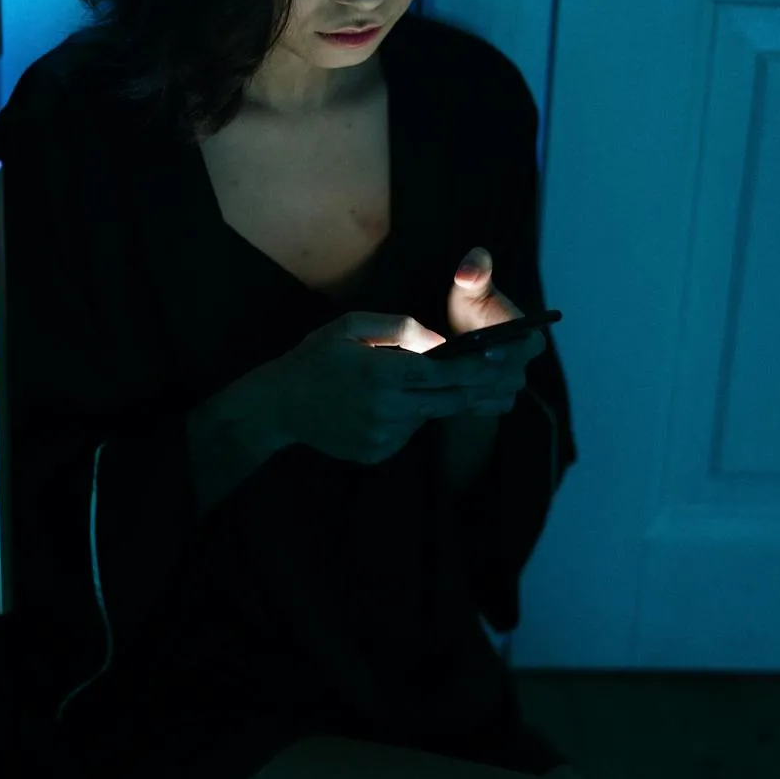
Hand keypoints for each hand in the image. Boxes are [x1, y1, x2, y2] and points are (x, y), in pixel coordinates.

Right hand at [264, 311, 524, 465]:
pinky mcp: (376, 453)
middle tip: (500, 380)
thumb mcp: (352, 326)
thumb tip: (440, 341)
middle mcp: (387, 409)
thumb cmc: (315, 358)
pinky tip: (383, 405)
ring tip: (412, 384)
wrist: (278, 406)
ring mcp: (382, 436)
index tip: (500, 359)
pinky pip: (407, 432)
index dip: (477, 367)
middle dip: (475, 390)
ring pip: (426, 416)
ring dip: (431, 400)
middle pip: (448, 402)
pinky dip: (407, 417)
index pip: (445, 372)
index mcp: (383, 373)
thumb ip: (401, 328)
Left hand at [447, 246, 545, 409]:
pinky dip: (464, 402)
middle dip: (483, 374)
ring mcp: (509, 389)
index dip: (511, 351)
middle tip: (453, 370)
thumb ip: (475, 274)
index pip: (530, 347)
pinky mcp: (493, 405)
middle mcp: (523, 366)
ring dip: (471, 389)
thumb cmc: (470, 312)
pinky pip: (482, 408)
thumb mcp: (470, 291)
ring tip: (443, 381)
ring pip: (494, 395)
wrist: (460, 345)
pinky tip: (443, 393)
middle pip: (509, 377)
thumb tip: (470, 269)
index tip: (487, 350)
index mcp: (528, 337)